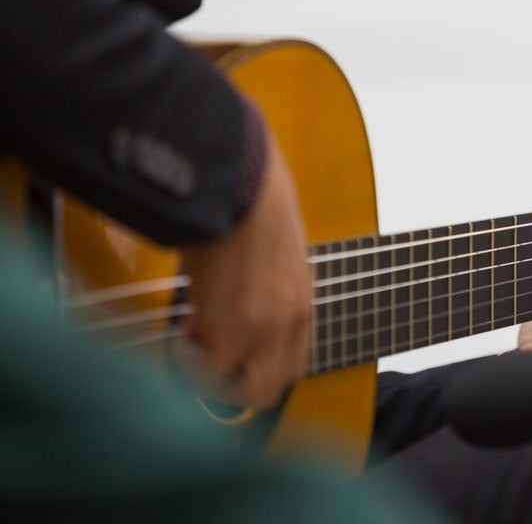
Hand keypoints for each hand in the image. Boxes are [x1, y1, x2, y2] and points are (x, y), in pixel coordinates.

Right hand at [176, 136, 310, 407]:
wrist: (242, 186)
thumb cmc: (253, 203)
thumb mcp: (275, 253)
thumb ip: (268, 287)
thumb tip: (239, 299)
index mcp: (303, 303)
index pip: (293, 365)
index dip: (257, 363)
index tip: (231, 343)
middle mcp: (292, 324)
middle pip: (270, 389)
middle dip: (233, 380)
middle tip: (206, 346)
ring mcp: (265, 332)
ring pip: (242, 390)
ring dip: (212, 373)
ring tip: (192, 333)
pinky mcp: (232, 331)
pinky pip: (209, 370)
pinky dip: (189, 356)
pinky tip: (183, 322)